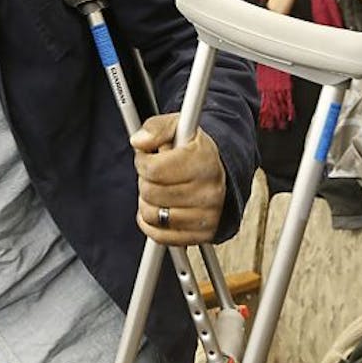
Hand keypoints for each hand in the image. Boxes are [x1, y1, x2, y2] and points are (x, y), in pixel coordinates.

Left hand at [130, 113, 226, 245]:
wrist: (222, 174)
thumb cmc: (196, 151)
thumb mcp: (177, 127)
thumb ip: (156, 128)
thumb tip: (140, 141)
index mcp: (203, 159)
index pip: (153, 169)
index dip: (143, 161)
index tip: (148, 158)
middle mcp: (209, 190)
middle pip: (150, 192)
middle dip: (146, 181)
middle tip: (157, 174)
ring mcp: (207, 215)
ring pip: (152, 216)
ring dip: (148, 202)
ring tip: (161, 190)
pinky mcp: (202, 235)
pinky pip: (159, 235)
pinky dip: (152, 223)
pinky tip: (160, 208)